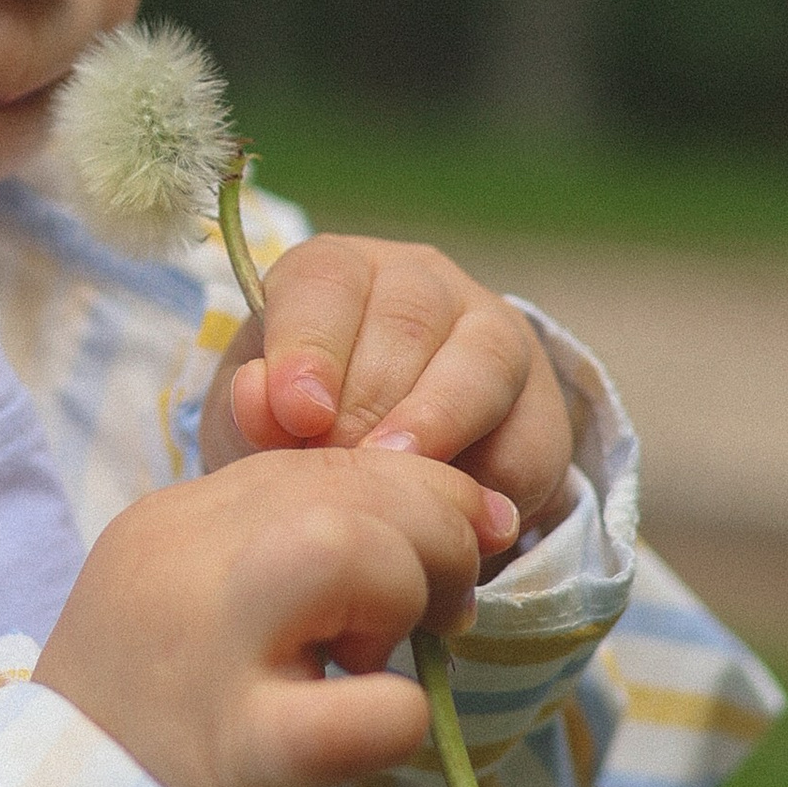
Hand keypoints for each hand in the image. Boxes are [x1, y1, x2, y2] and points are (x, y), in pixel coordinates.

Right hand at [36, 447, 501, 786]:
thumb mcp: (204, 614)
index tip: (448, 551)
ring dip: (404, 592)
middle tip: (444, 610)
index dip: (410, 493)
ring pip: (342, 551)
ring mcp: (206, 659)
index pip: (317, 461)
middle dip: (431, 531)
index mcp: (168, 528)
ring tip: (387, 657)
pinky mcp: (244, 758)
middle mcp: (178, 570)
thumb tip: (460, 514)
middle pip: (342, 485)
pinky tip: (379, 732)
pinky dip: (399, 716)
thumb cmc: (160, 738)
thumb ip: (293, 553)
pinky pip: (363, 714)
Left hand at [198, 234, 572, 535]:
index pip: (326, 280)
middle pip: (407, 320)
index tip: (298, 413)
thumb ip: (249, 412)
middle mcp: (420, 285)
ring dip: (436, 424)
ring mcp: (490, 335)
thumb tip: (260, 400)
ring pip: (481, 362)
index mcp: (337, 273)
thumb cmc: (295, 435)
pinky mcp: (538, 406)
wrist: (374, 484)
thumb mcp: (255, 422)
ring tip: (396, 477)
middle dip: (369, 399)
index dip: (311, 344)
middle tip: (338, 464)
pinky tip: (445, 512)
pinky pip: (524, 435)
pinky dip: (486, 479)